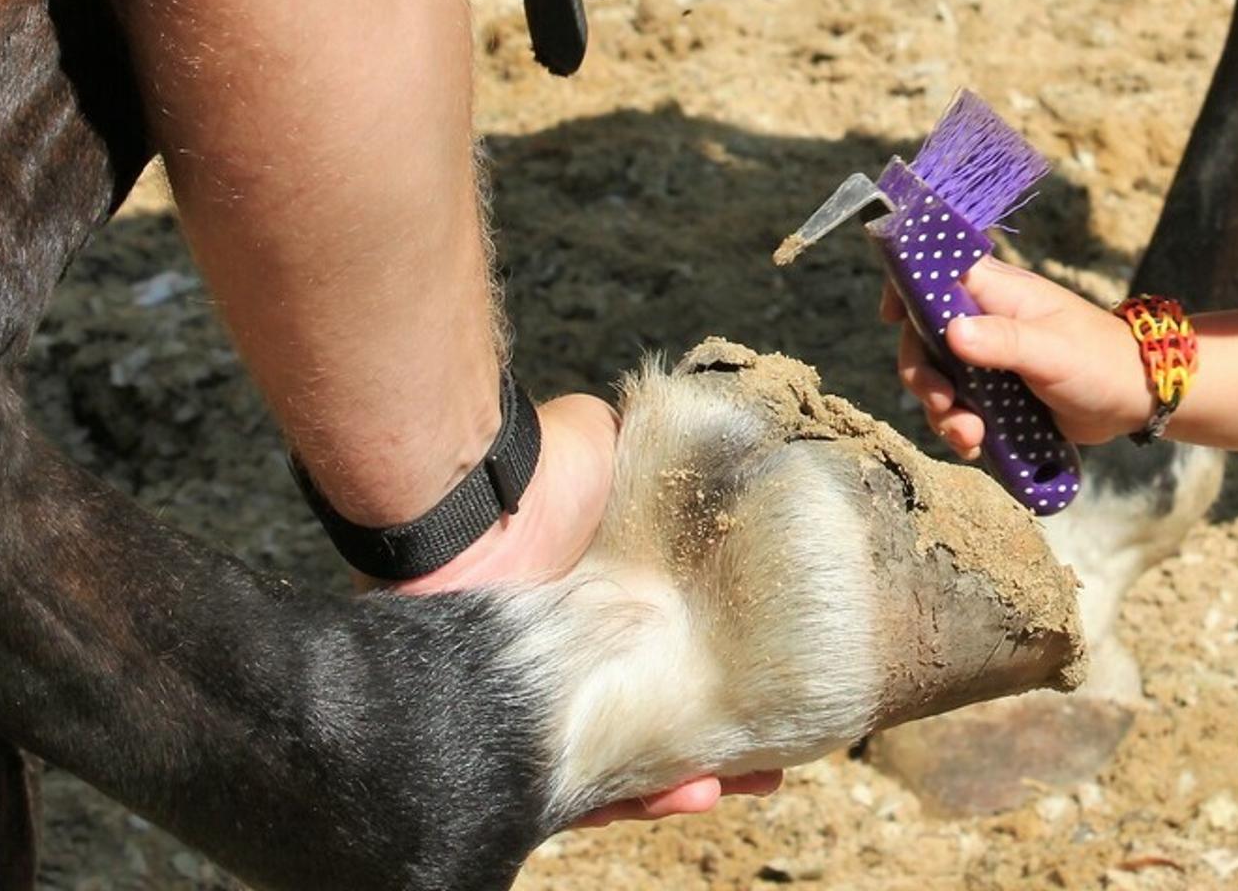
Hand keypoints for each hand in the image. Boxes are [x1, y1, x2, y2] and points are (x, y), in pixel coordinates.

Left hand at [391, 392, 783, 823]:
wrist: (462, 515)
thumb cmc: (534, 477)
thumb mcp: (606, 445)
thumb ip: (653, 456)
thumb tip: (710, 439)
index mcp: (608, 602)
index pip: (673, 655)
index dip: (722, 679)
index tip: (775, 694)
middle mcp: (582, 656)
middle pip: (656, 715)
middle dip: (712, 746)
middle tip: (765, 764)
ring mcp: (550, 703)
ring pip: (625, 760)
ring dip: (682, 781)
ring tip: (734, 786)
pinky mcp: (517, 741)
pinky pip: (574, 789)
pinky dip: (625, 798)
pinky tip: (681, 793)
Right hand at [885, 259, 1151, 452]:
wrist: (1134, 398)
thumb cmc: (1100, 360)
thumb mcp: (1053, 351)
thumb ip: (1006, 341)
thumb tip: (953, 333)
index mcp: (996, 291)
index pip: (936, 267)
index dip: (905, 284)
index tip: (891, 317)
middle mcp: (984, 318)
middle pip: (923, 335)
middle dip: (922, 375)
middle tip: (943, 403)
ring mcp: (987, 357)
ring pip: (937, 377)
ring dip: (941, 411)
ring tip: (970, 437)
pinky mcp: (994, 393)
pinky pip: (958, 407)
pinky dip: (958, 428)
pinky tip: (976, 446)